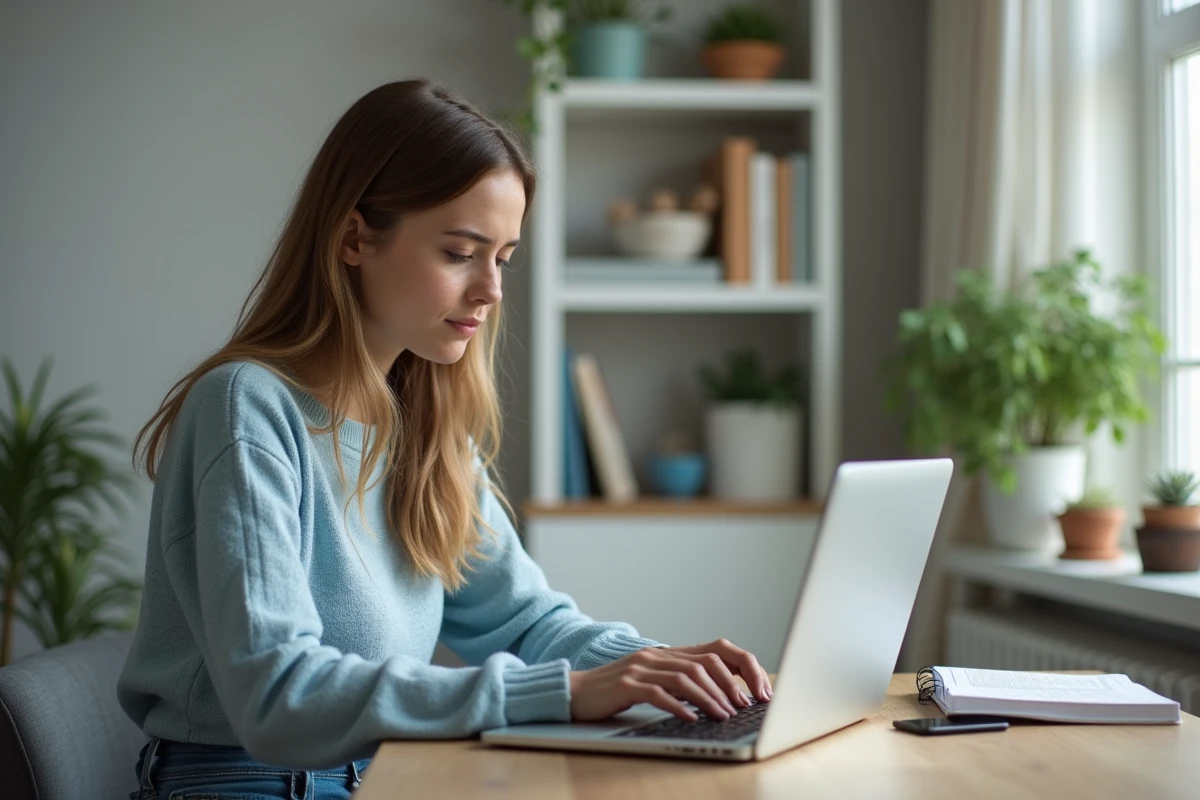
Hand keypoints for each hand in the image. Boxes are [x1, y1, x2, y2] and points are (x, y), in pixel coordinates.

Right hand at [569, 639, 772, 722]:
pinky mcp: (626, 684)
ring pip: (686, 677)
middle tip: (745, 707)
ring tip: (724, 716)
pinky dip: (679, 706)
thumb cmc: (617, 690)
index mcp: (670, 653)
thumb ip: (682, 681)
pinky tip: (691, 719)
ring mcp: (641, 668)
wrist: (576, 691)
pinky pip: (658, 693)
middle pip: (707, 662)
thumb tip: (722, 696)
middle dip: (732, 685)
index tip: (760, 691)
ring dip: (710, 698)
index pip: (718, 650)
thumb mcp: (654, 680)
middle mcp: (659, 655)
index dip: (743, 668)